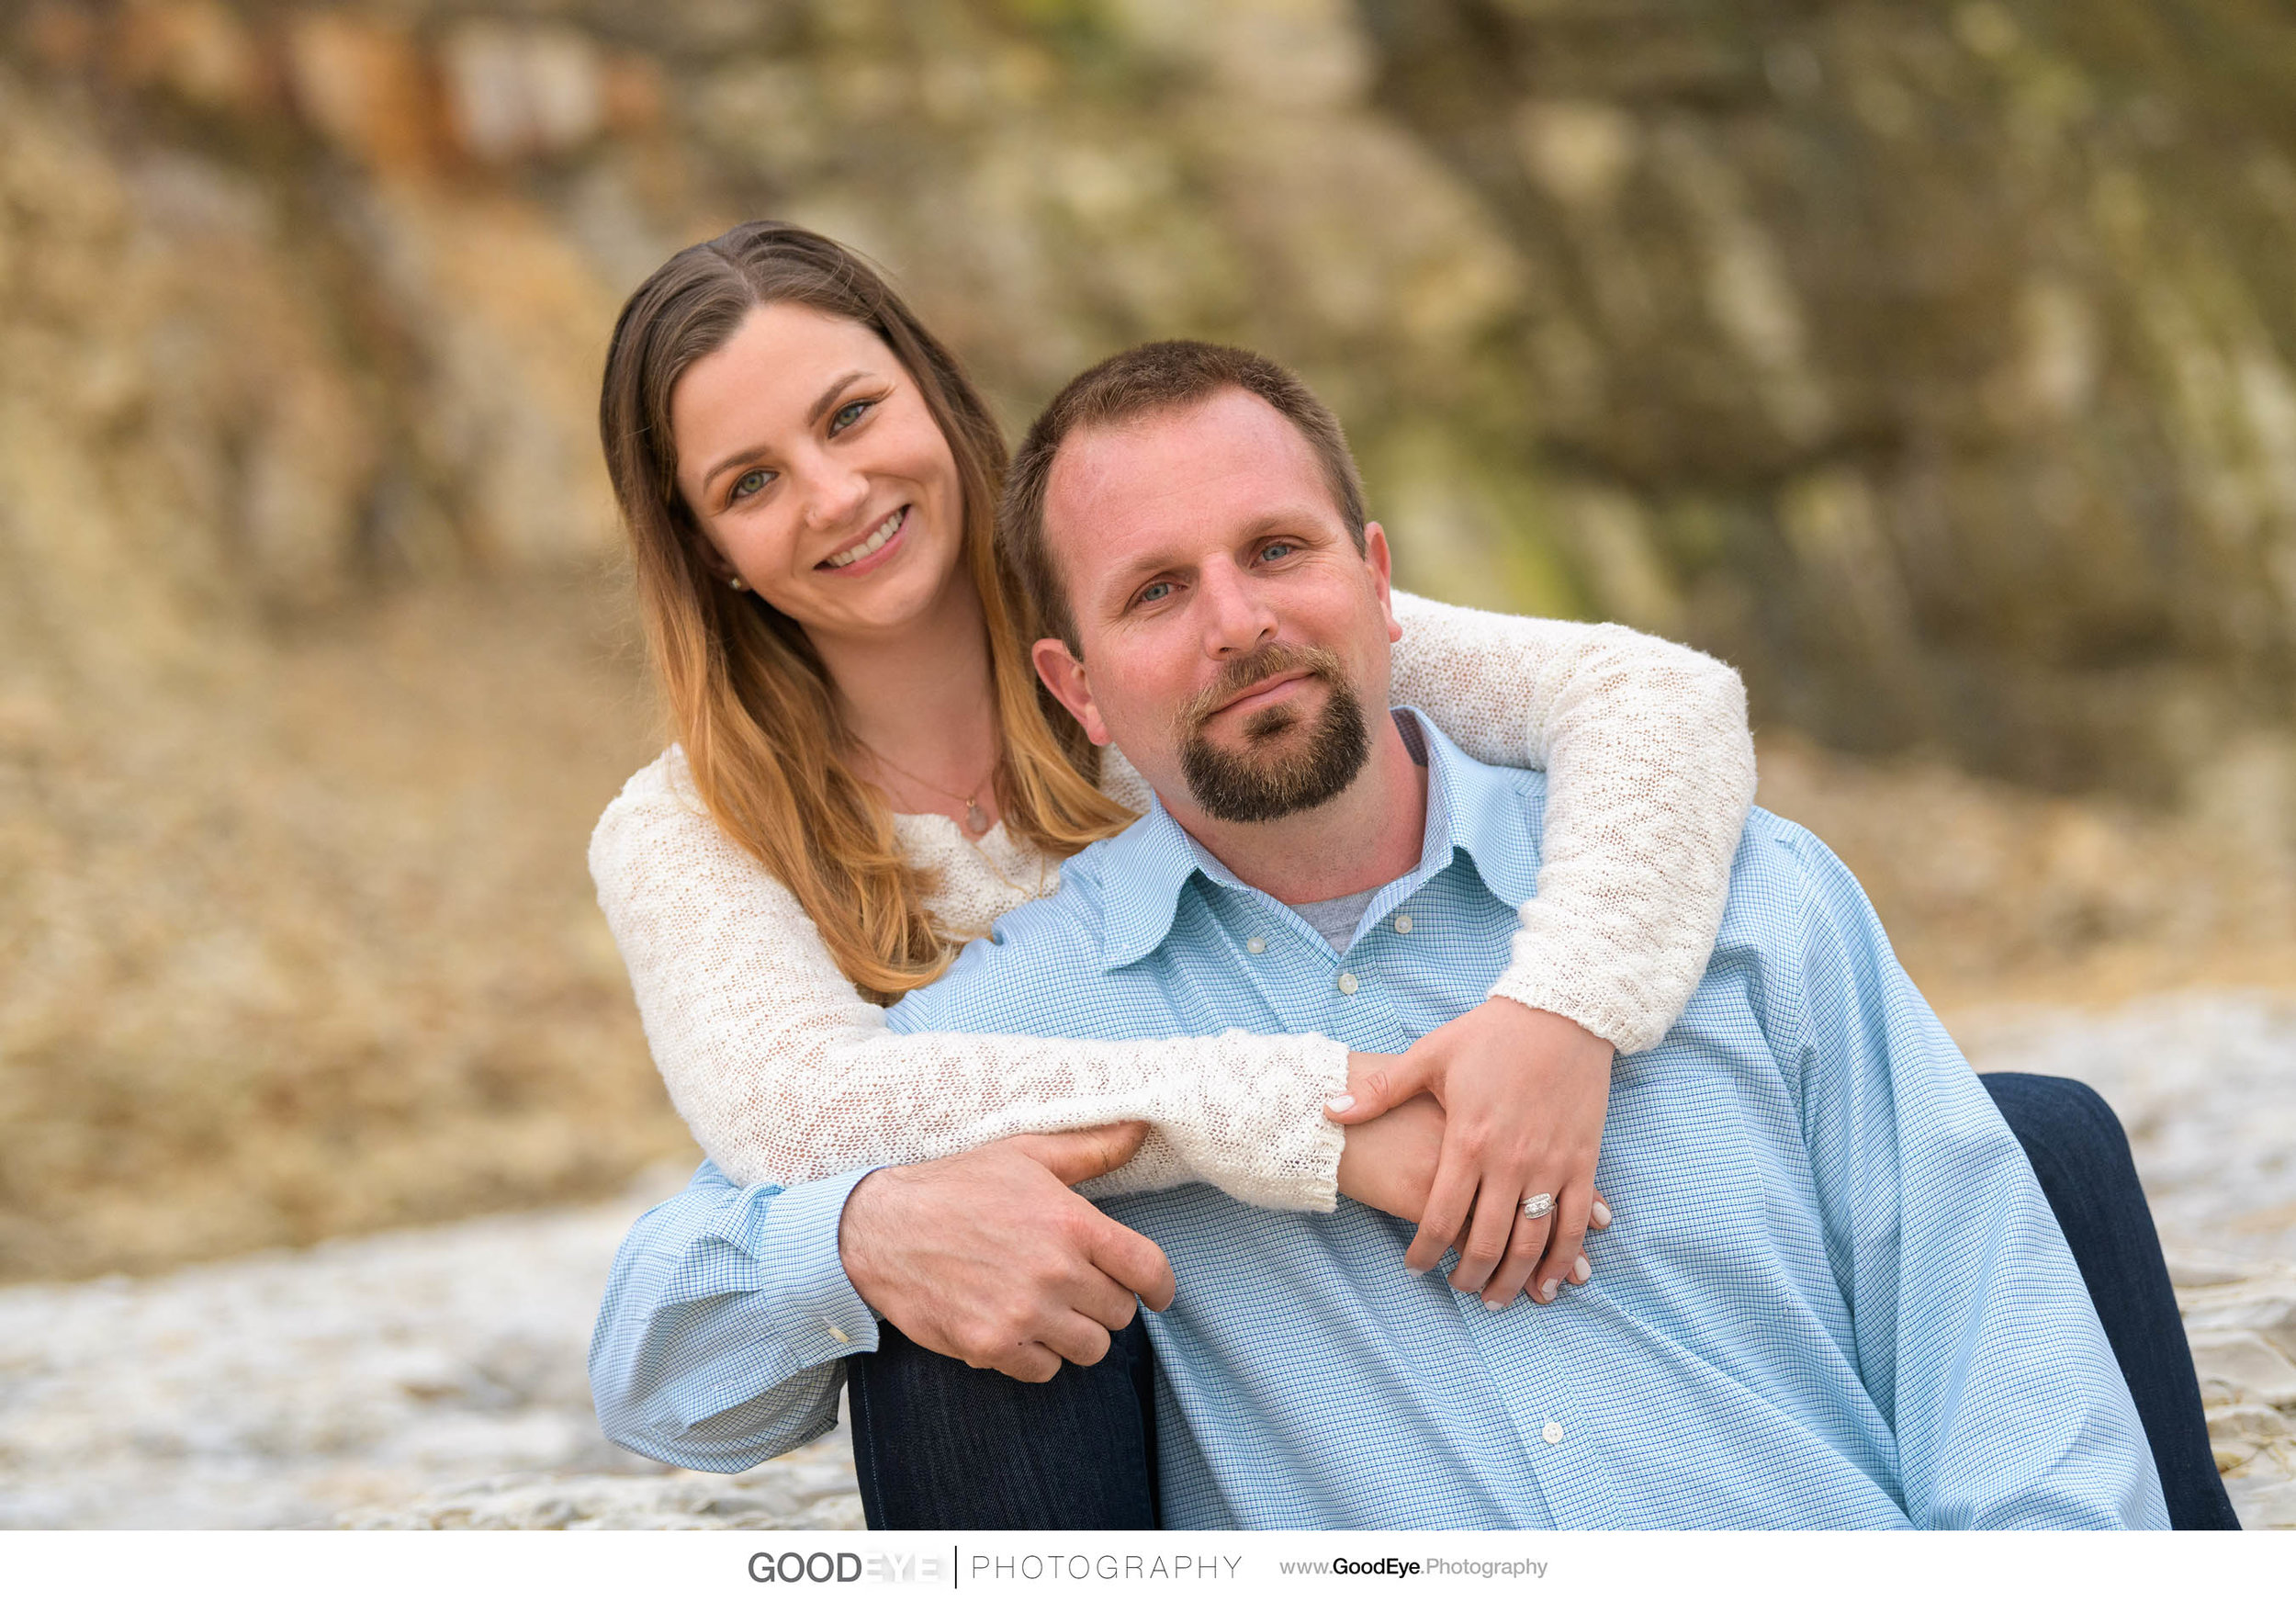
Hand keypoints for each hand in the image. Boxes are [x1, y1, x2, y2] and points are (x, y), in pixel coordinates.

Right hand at [838, 1123, 1176, 1382]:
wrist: (881, 1228)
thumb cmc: (957, 1185)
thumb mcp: (1025, 1154)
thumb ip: (1091, 1148)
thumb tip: (1143, 1126)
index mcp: (1071, 1223)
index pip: (1149, 1271)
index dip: (1161, 1287)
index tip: (1156, 1294)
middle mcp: (1054, 1273)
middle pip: (1119, 1314)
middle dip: (1103, 1301)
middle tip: (1073, 1285)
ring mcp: (1023, 1315)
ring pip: (1090, 1349)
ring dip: (1075, 1333)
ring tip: (1047, 1308)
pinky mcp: (991, 1347)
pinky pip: (1046, 1371)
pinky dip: (1037, 1356)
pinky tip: (1015, 1327)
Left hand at [1329, 999, 1613, 1306]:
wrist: (1561, 1011)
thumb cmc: (1491, 1033)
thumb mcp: (1430, 1056)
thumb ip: (1381, 1091)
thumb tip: (1329, 1110)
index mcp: (1468, 1140)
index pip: (1441, 1216)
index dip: (1426, 1252)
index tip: (1414, 1267)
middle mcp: (1510, 1161)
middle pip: (1488, 1241)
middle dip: (1469, 1275)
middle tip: (1456, 1289)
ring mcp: (1551, 1164)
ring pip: (1533, 1242)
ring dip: (1515, 1278)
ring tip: (1496, 1297)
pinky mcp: (1582, 1160)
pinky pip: (1574, 1222)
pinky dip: (1564, 1258)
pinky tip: (1552, 1280)